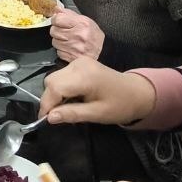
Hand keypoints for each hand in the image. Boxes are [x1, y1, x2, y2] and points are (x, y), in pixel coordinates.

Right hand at [38, 56, 155, 125]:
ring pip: (54, 78)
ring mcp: (79, 61)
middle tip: (56, 116)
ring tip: (66, 108)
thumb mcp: (96, 114)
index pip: (55, 88)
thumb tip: (49, 117)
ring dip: (54, 94)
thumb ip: (72, 114)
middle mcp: (79, 64)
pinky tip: (71, 97)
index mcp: (85, 76)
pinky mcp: (79, 63)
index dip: (47, 105)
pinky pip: (61, 75)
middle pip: (51, 81)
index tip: (45, 120)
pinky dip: (61, 88)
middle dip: (49, 100)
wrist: (137, 92)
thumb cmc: (119, 105)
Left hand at [50, 7, 104, 60]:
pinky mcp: (72, 57)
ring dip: (59, 40)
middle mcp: (78, 35)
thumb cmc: (93, 34)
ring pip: (54, 42)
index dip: (56, 19)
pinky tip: (69, 47)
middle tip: (64, 31)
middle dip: (57, 30)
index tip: (58, 21)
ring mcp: (75, 47)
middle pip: (54, 31)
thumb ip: (69, 14)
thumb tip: (56, 9)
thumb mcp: (84, 20)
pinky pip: (58, 52)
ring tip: (68, 40)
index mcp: (82, 24)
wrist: (103, 50)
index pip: (58, 19)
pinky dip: (62, 50)